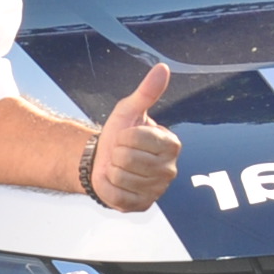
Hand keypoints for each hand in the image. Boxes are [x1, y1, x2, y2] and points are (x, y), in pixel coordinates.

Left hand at [88, 63, 180, 211]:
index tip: (126, 137)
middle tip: (121, 154)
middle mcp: (170, 170)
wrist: (103, 161)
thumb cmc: (120, 135)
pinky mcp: (142, 206)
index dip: (123, 135)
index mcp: (171, 145)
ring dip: (112, 170)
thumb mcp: (130, 110)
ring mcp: (157, 190)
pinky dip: (109, 187)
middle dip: (117, 153)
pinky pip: (117, 195)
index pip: (138, 138)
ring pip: (121, 177)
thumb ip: (147, 91)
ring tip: (119, 167)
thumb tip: (163, 68)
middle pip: (128, 158)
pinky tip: (116, 182)